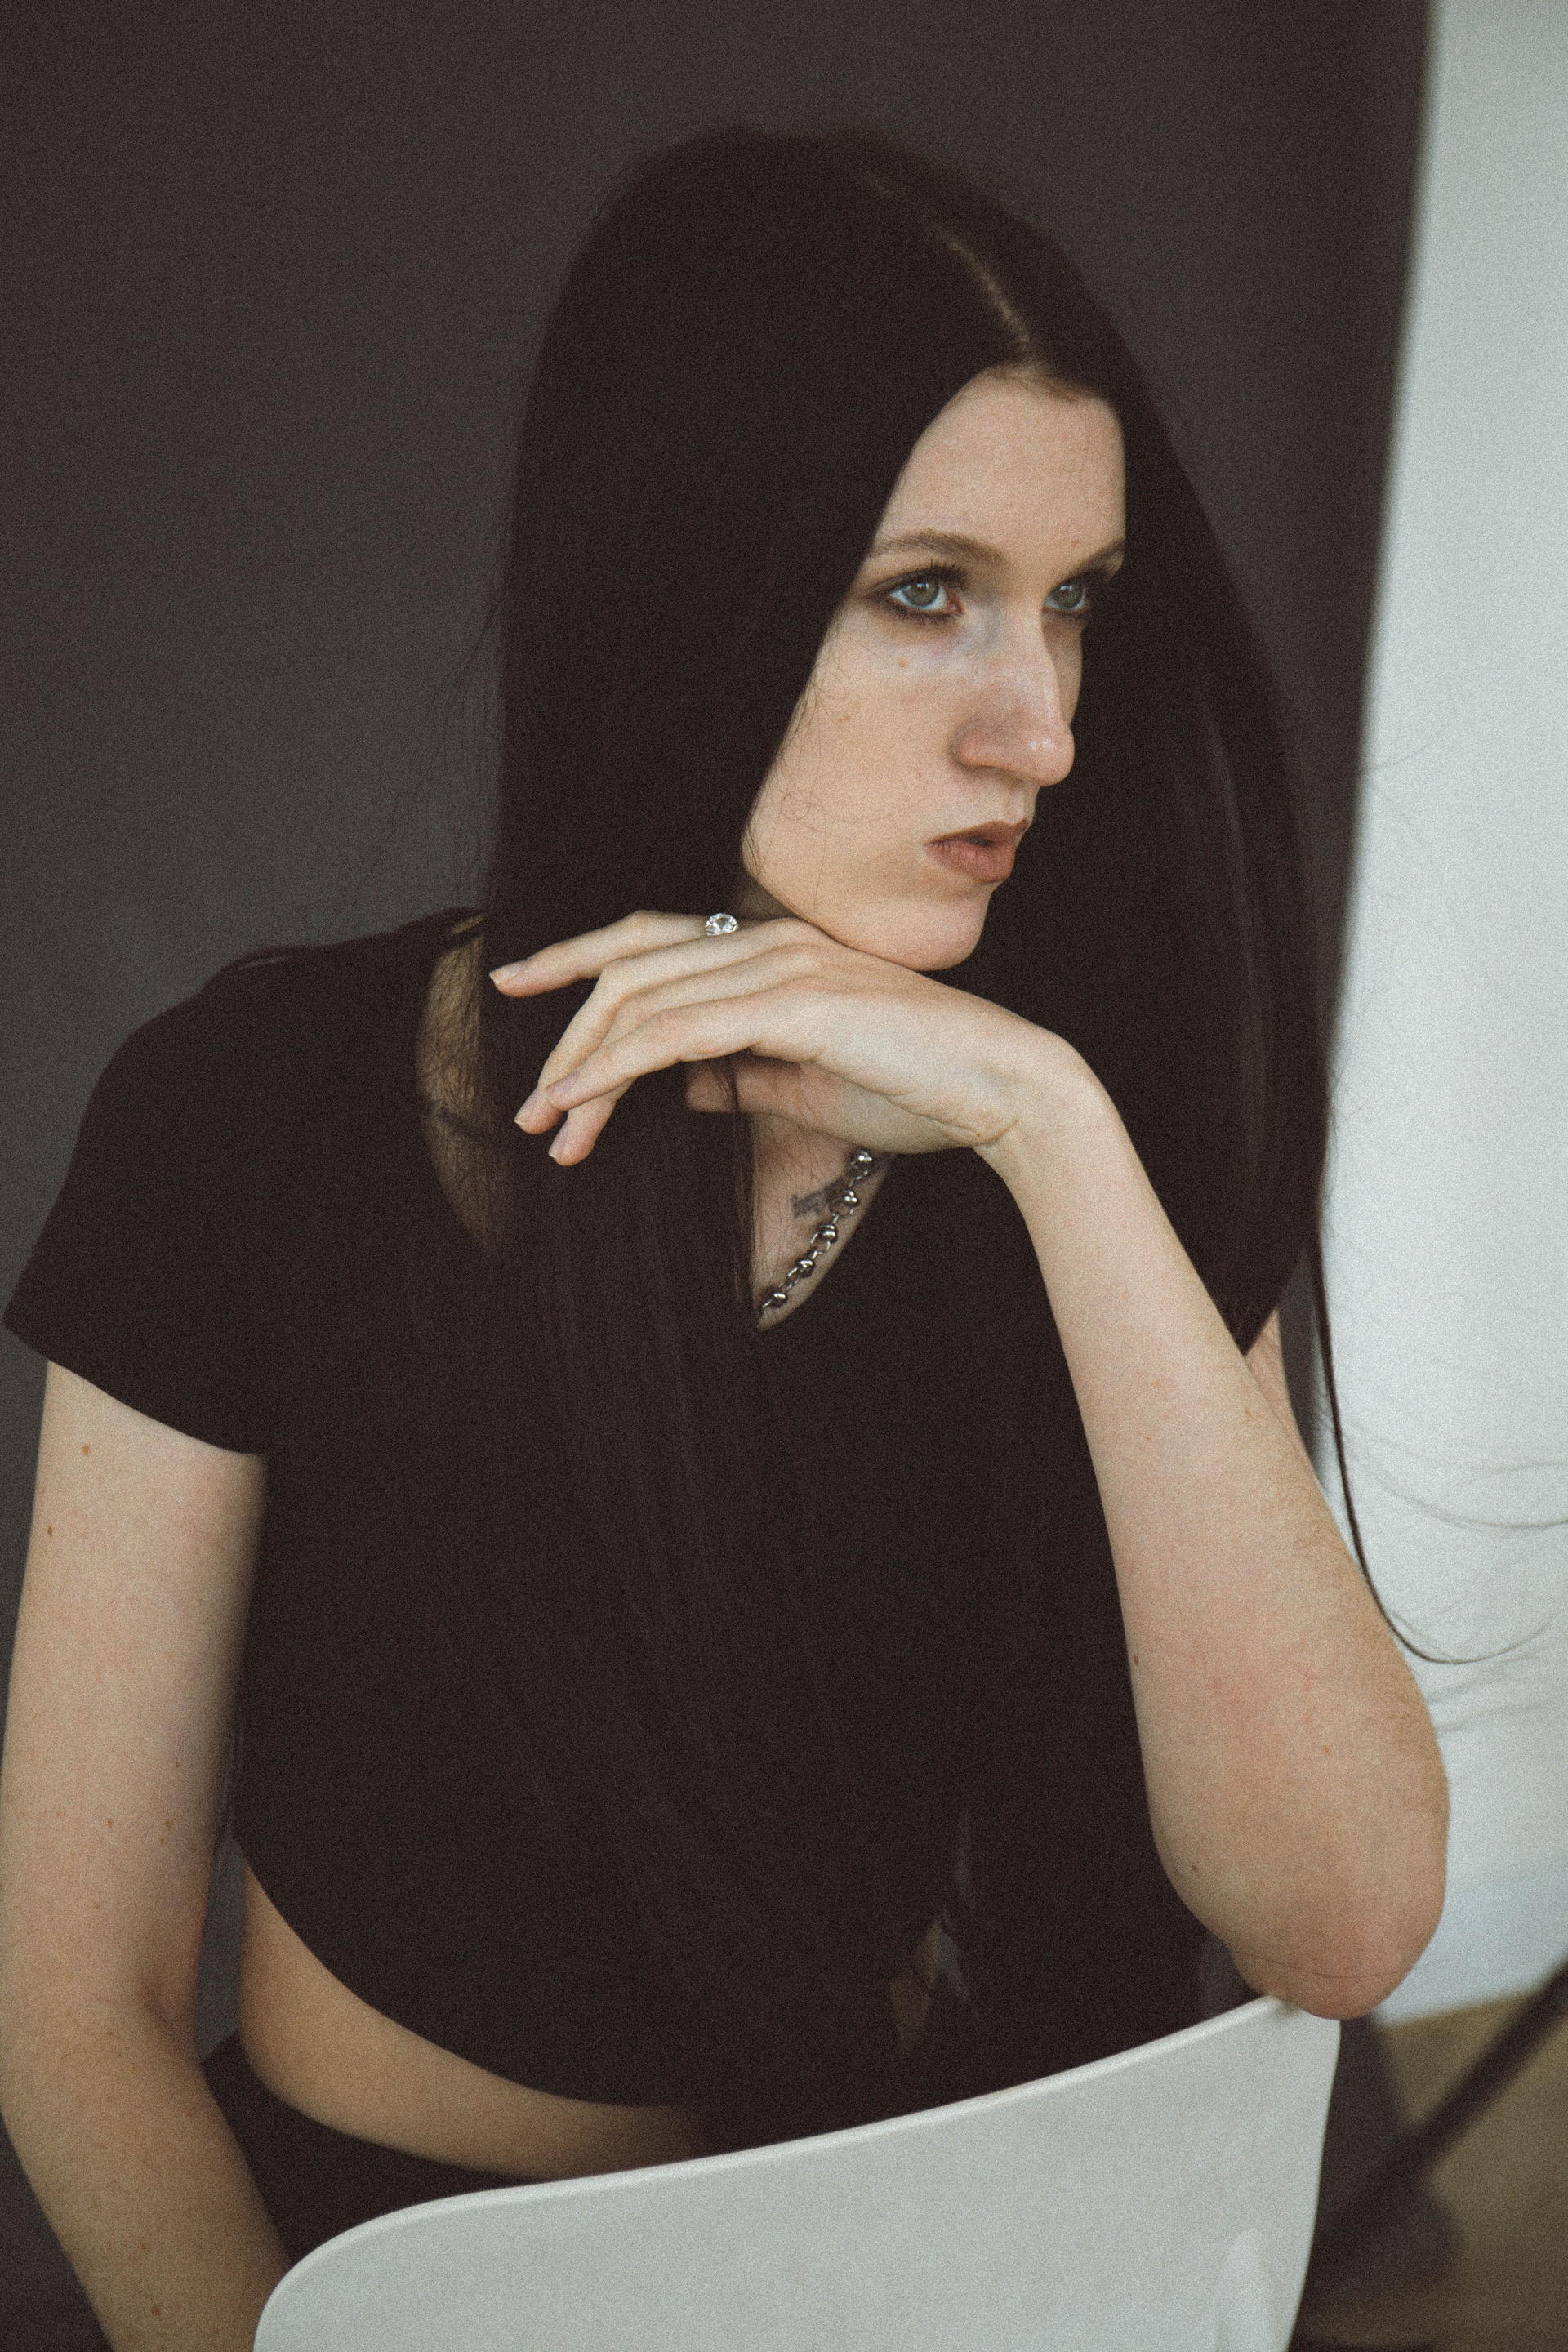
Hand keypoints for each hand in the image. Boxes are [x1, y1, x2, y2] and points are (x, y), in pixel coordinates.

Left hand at [490, 909, 1068, 1166]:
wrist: (1004, 1090)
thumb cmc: (918, 1087)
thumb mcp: (804, 1080)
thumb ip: (737, 1072)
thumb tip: (673, 1083)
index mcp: (775, 945)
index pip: (652, 938)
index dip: (576, 957)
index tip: (515, 985)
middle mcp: (770, 938)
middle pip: (630, 964)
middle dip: (563, 1030)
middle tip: (526, 1104)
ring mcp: (781, 965)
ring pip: (644, 1001)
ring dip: (582, 1067)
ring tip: (546, 1128)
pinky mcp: (792, 1006)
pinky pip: (677, 1032)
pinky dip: (617, 1068)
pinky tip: (583, 1102)